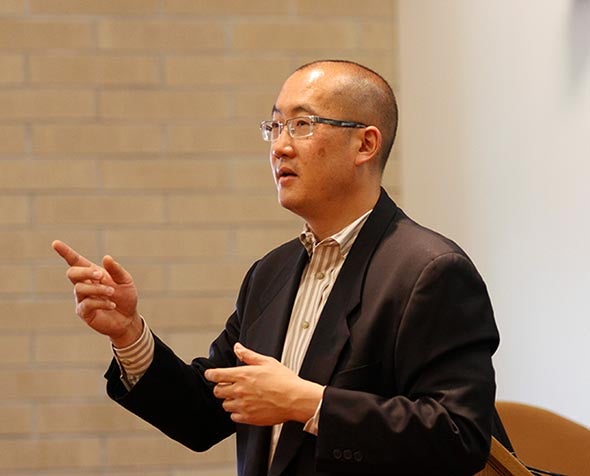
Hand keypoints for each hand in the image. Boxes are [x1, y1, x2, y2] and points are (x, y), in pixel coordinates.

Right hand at [52, 240, 141, 347]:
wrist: (128, 318)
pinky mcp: (84, 312)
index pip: (76, 261)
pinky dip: (101, 302)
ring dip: (98, 289)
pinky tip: (112, 304)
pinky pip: (87, 304)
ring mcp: (82, 298)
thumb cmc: (125, 296)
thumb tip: (106, 257)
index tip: (55, 243)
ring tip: (112, 292)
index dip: (65, 252)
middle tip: (101, 275)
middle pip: (72, 273)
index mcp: (93, 273)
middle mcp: (84, 284)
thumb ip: (116, 270)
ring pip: (80, 288)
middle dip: (85, 272)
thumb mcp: (125, 280)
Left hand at [205, 343, 323, 425]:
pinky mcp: (248, 418)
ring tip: (241, 397)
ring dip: (229, 400)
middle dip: (221, 388)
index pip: (216, 375)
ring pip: (225, 405)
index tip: (210, 375)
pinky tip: (246, 407)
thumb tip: (238, 347)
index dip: (210, 374)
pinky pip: (234, 417)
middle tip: (228, 386)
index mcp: (242, 375)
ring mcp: (243, 405)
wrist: (295, 399)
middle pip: (217, 391)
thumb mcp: (266, 361)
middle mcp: (240, 391)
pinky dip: (237, 413)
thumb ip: (248, 355)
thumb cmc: (284, 381)